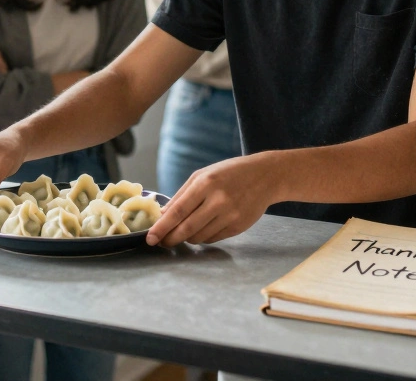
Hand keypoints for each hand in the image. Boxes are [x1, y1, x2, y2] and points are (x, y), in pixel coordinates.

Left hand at [146, 153, 280, 246]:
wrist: (266, 176)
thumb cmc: (230, 173)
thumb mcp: (203, 176)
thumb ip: (181, 195)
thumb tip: (162, 215)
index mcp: (206, 184)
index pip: (178, 211)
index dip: (162, 227)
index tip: (150, 238)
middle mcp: (219, 201)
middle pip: (187, 229)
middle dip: (170, 238)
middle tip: (160, 242)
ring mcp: (230, 216)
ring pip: (199, 237)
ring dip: (186, 238)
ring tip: (182, 231)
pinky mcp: (239, 227)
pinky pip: (213, 238)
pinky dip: (203, 236)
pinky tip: (202, 228)